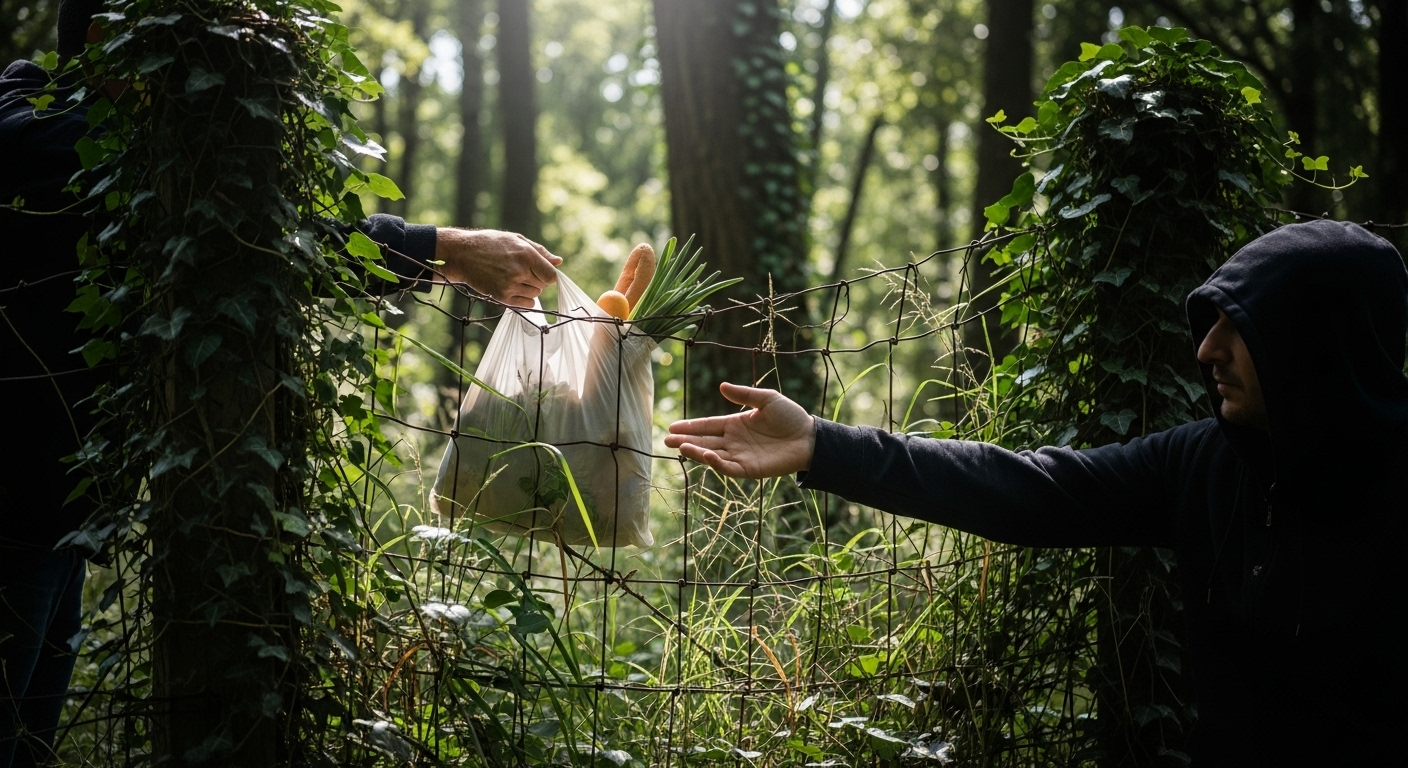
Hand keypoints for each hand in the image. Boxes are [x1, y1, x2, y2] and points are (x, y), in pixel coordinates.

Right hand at [435, 229, 562, 307]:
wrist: (463, 254)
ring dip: (529, 289)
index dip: (549, 275)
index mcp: (526, 255)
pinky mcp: (501, 298)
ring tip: (513, 277)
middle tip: (522, 271)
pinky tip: (512, 287)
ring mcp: (510, 286)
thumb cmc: (491, 244)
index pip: (551, 276)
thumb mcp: (517, 240)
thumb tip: (558, 262)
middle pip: (543, 286)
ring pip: (535, 295)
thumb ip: (540, 252)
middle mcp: (519, 272)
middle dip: (537, 280)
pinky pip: (526, 305)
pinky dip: (523, 299)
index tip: (541, 272)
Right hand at [664, 383, 816, 477]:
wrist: (810, 437)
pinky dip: (716, 463)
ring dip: (696, 452)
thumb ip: (744, 395)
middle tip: (666, 441)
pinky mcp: (749, 469)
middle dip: (685, 442)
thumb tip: (721, 386)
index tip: (672, 427)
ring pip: (712, 455)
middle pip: (704, 441)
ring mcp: (740, 456)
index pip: (707, 425)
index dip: (690, 426)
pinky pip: (728, 468)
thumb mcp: (766, 399)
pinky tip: (706, 455)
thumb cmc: (790, 417)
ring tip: (681, 447)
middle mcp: (733, 441)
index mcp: (735, 424)